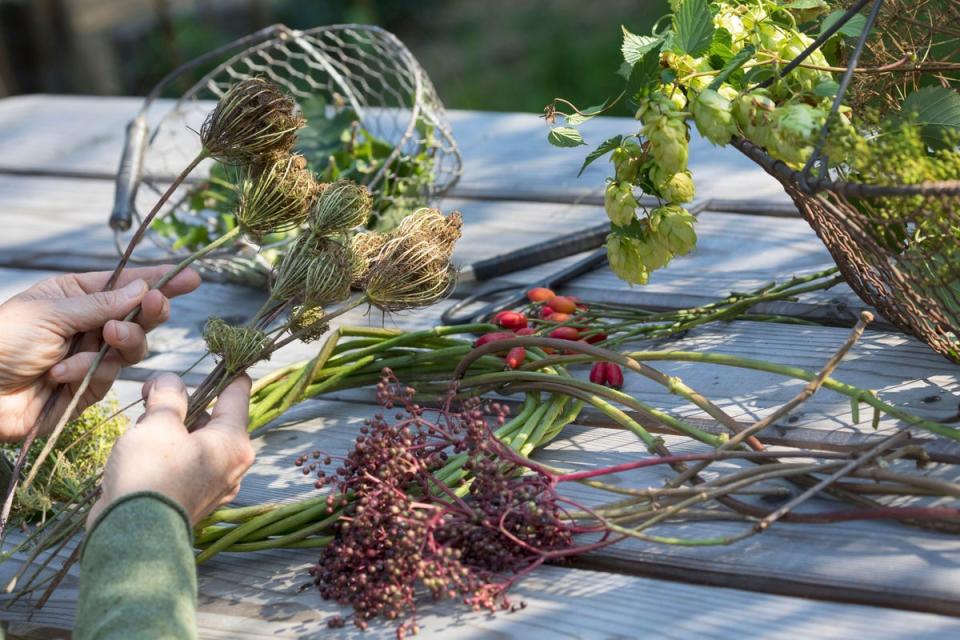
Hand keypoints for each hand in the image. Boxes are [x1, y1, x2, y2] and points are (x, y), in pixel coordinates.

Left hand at [0, 266, 199, 441]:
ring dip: (121, 342)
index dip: (159, 280)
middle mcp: (87, 325)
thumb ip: (101, 304)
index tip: (192, 277)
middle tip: (155, 306)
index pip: (125, 284)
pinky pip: (108, 378)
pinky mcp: (87, 390)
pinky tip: (59, 375)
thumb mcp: (49, 312)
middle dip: (148, 312)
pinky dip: (87, 374)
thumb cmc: (0, 341)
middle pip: (138, 317)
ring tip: (103, 339)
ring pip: (131, 349)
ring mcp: (90, 358)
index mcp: (74, 295)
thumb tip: (144, 288)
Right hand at [87, 373, 254, 527]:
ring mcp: (215, 485)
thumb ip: (168, 396)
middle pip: (214, 417)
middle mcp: (232, 464)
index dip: (226, 372)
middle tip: (151, 399)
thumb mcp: (158, 423)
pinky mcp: (194, 499)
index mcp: (235, 442)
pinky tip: (141, 454)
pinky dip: (168, 453)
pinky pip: (186, 463)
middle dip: (183, 405)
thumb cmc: (149, 474)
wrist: (130, 535)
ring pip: (196, 441)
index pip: (239, 393)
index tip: (217, 357)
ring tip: (141, 432)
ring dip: (171, 430)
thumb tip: (169, 382)